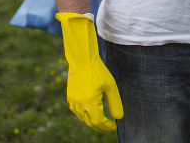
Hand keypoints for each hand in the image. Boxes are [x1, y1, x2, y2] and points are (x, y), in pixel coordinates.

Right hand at [55, 13, 122, 132]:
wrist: (82, 61)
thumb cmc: (98, 72)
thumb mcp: (110, 86)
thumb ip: (115, 103)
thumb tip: (119, 117)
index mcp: (90, 102)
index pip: (98, 122)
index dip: (107, 127)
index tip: (114, 126)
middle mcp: (79, 105)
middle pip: (90, 123)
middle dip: (101, 127)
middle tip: (110, 127)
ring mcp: (73, 102)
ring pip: (83, 119)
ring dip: (93, 122)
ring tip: (103, 122)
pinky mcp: (70, 99)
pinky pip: (78, 112)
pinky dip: (86, 116)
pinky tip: (92, 114)